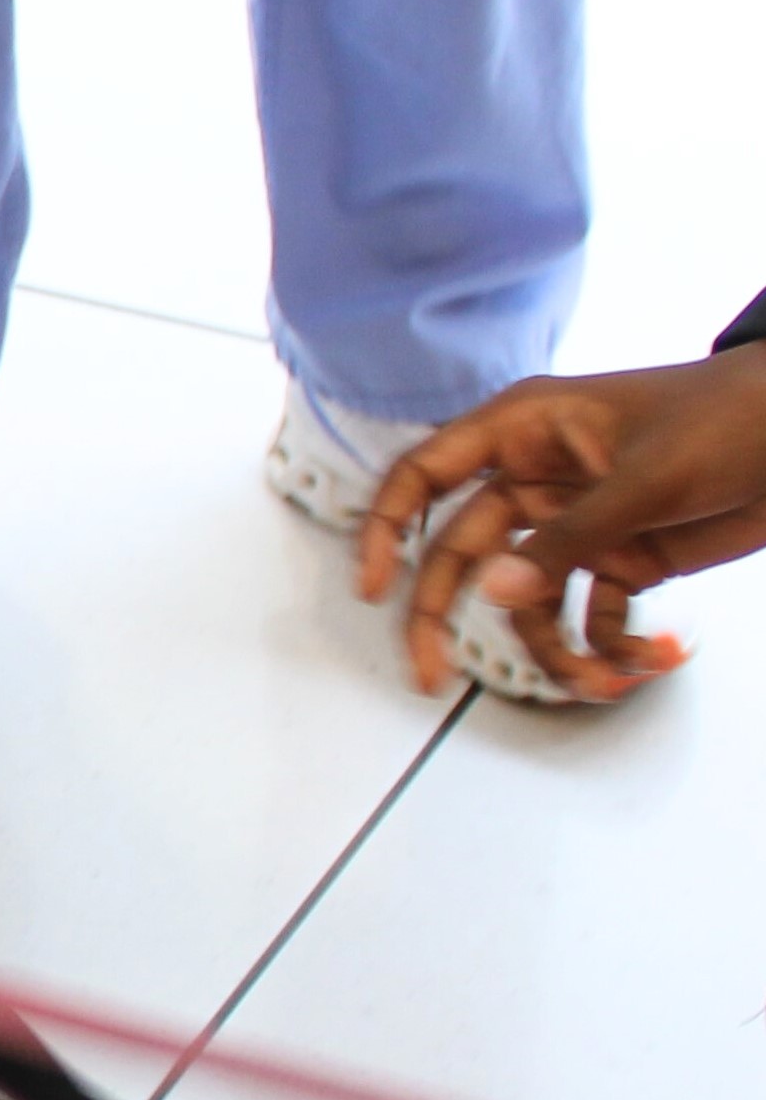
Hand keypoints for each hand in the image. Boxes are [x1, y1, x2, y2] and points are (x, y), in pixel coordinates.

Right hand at [354, 340, 765, 696]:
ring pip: (529, 603)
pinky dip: (612, 646)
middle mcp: (539, 480)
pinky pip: (592, 616)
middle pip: (462, 556)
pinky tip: (647, 657)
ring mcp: (578, 523)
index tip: (371, 586)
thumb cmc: (736, 416)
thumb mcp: (648, 477)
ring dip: (557, 653)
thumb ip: (570, 539)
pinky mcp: (623, 557)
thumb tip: (498, 595)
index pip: (425, 474)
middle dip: (448, 619)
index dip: (384, 527)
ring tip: (598, 682)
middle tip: (431, 676)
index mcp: (526, 432)